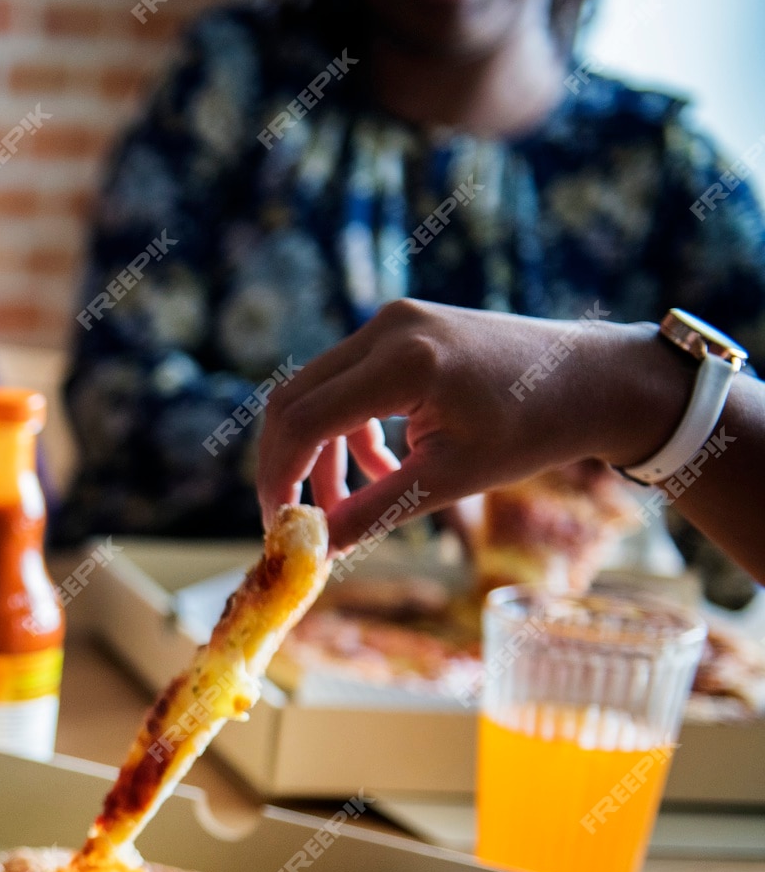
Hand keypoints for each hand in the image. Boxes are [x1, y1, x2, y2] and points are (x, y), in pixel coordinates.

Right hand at [257, 300, 690, 549]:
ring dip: (317, 452)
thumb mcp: (451, 480)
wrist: (593, 378)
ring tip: (340, 506)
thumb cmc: (534, 429)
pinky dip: (346, 430)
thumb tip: (315, 549)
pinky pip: (346, 382)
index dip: (278, 477)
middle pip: (292, 400)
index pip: (302, 421)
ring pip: (314, 391)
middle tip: (290, 518)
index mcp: (403, 363)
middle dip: (284, 464)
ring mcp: (391, 322)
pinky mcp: (399, 329)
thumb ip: (375, 512)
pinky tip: (379, 469)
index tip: (278, 525)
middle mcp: (387, 329)